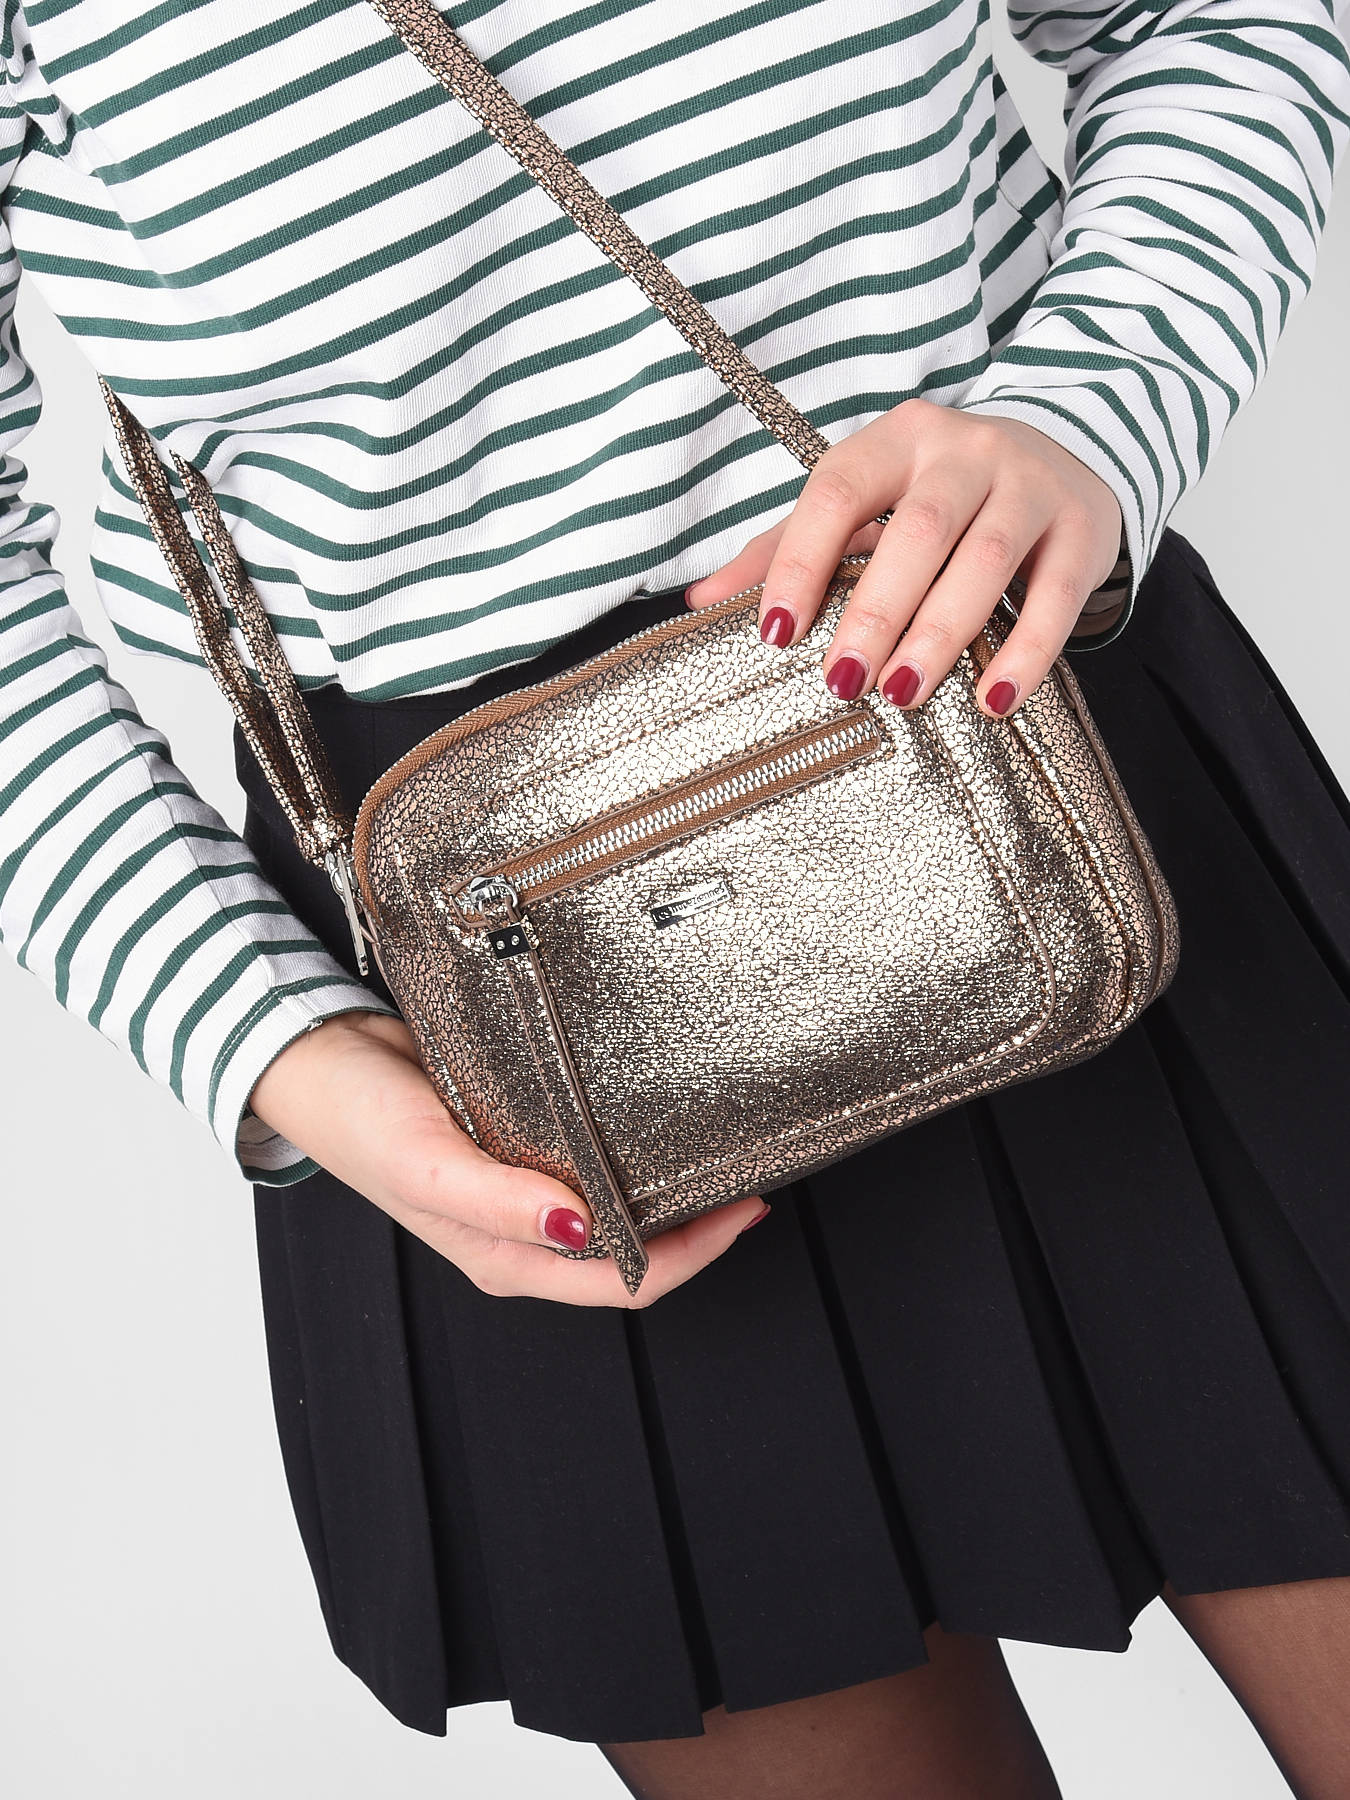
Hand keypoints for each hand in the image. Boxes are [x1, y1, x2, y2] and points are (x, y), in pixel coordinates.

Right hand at [247, 1010, 767, 1305]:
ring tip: (719, 1154)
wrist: (318, 1058)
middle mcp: (524, 1235)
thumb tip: (580, 1229)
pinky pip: (593, 1164)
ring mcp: (525, 1193)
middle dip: (699, 1229)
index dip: (694, 1254)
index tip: (745, 1205)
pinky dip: (633, 1156)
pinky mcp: (523, 1146)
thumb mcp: (426, 1161)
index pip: (625, 1281)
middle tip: (750, 1177)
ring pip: (618, 1211)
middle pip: (635, 1256)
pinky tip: (658, 1127)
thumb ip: (499, 1202)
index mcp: (506, 1257)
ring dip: (669, 1195)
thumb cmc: (358, 1119)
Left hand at [685, 398, 1125, 715]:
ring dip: (940, 631)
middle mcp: (965, 450)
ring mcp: (1030, 484)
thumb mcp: (864, 504)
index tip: (775, 635)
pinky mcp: (1082, 528)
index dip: (802, 561)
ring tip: (903, 692)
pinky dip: (1026, 651)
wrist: (1063, 454)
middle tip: (843, 681)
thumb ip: (786, 548)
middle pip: (920, 528)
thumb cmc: (939, 495)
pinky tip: (992, 696)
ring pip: (985, 558)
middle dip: (876, 610)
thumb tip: (699, 601)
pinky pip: (1054, 594)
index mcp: (895, 440)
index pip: (838, 490)